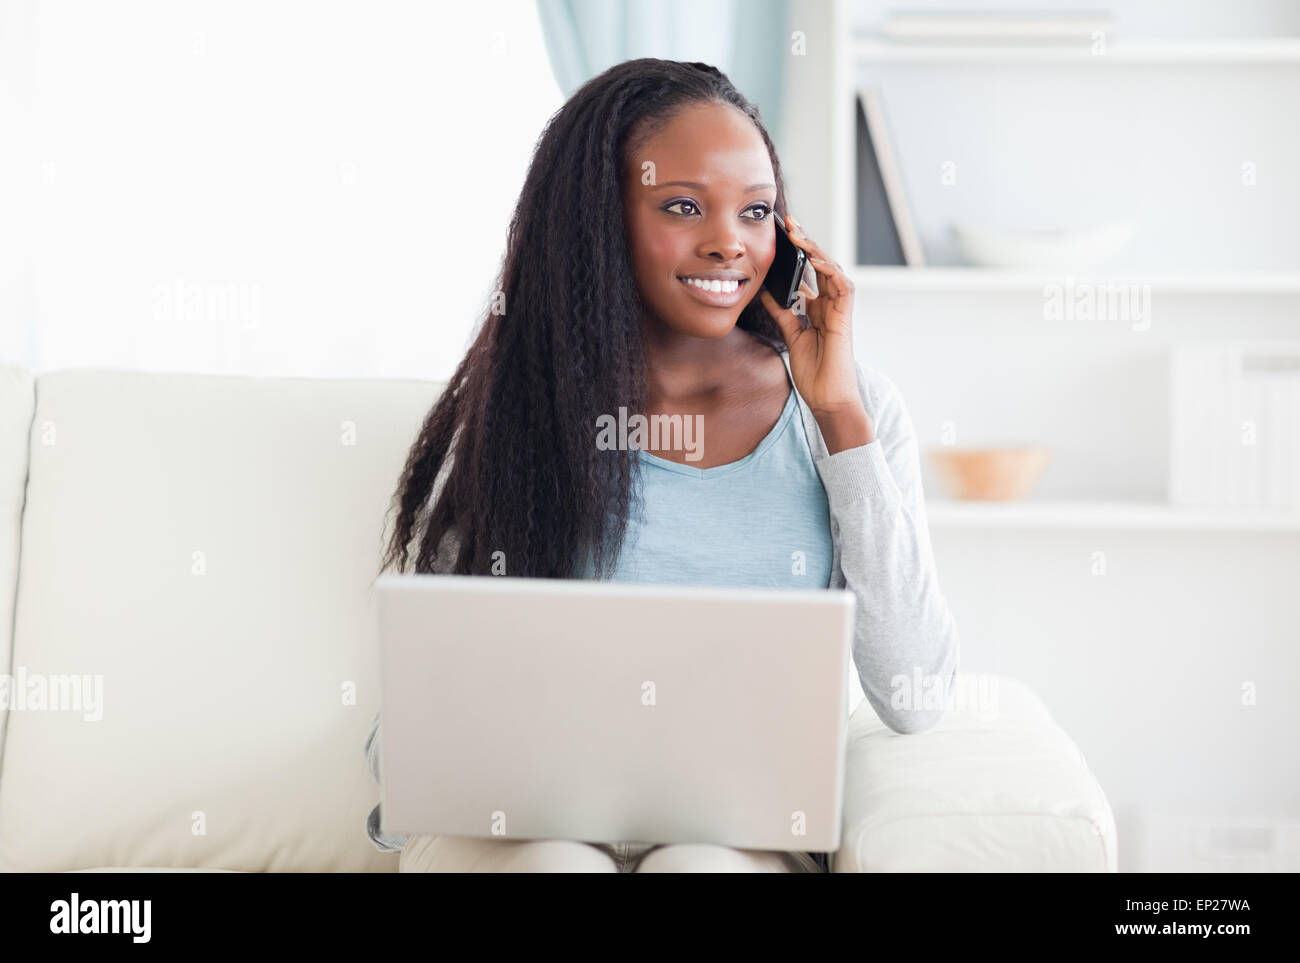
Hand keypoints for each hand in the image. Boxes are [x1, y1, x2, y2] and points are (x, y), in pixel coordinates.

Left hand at [759, 214, 873, 447]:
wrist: (828, 398)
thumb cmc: (814, 372)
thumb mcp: (790, 335)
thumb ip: (782, 312)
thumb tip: (765, 292)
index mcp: (818, 308)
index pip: (808, 272)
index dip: (797, 252)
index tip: (782, 234)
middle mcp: (830, 305)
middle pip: (820, 265)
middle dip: (806, 242)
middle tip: (789, 222)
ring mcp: (839, 310)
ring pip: (833, 269)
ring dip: (816, 250)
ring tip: (799, 234)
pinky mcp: (845, 318)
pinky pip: (842, 287)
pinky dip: (831, 270)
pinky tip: (816, 259)